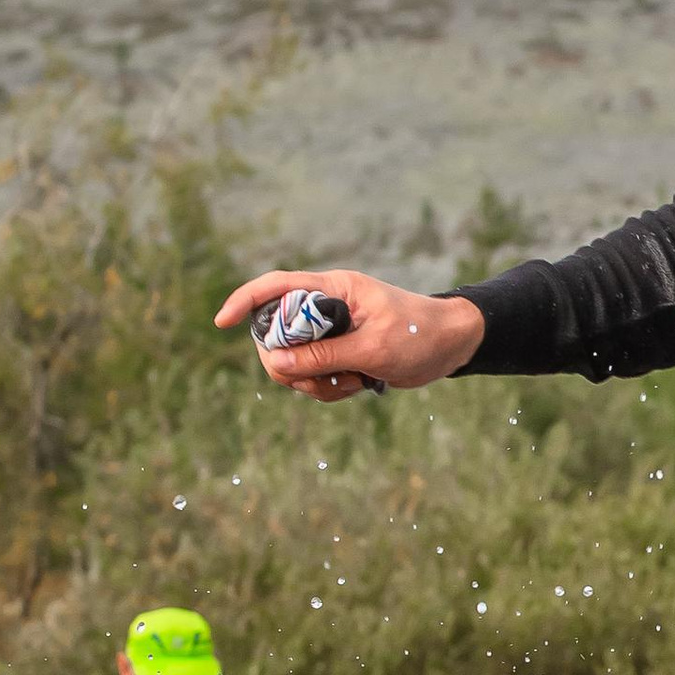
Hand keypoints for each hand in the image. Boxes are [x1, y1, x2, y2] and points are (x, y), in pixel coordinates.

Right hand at [215, 268, 485, 399]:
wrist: (453, 345)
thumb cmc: (420, 336)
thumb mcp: (373, 350)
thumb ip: (323, 356)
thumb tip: (274, 363)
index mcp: (335, 289)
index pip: (278, 287)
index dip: (245, 301)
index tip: (222, 323)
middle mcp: (327, 306)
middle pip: (278, 335)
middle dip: (292, 367)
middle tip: (323, 382)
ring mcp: (331, 330)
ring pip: (294, 362)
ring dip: (315, 383)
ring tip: (354, 382)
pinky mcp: (337, 351)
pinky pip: (313, 375)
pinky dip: (328, 388)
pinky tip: (359, 384)